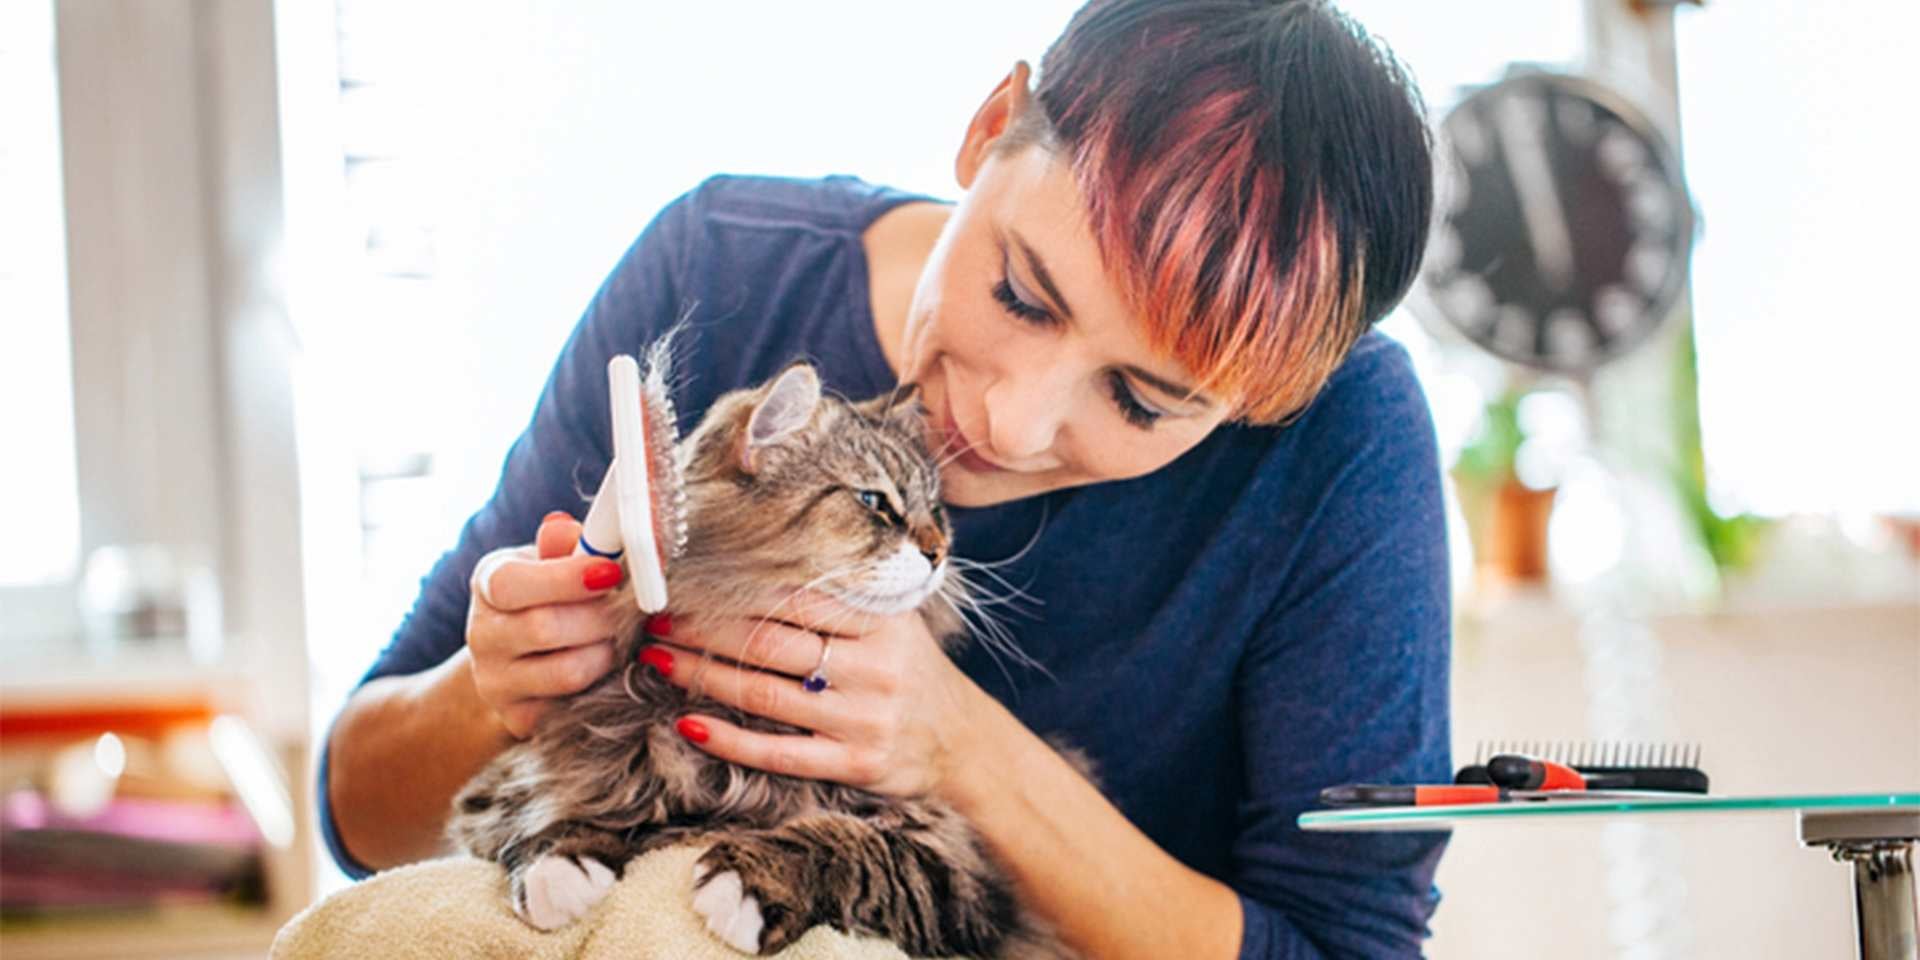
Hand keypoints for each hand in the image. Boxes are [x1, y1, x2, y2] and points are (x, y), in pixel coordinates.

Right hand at [465, 511, 628, 738]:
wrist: (520, 659)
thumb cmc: (549, 595)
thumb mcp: (553, 561)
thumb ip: (564, 545)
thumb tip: (566, 528)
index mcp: (489, 584)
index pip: (513, 584)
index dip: (567, 578)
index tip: (612, 572)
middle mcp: (482, 635)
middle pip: (545, 628)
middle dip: (601, 617)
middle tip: (630, 610)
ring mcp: (495, 683)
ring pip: (566, 672)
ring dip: (607, 653)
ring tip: (621, 638)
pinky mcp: (518, 718)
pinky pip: (573, 705)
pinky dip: (601, 686)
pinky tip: (609, 667)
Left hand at [639, 593, 984, 797]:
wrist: (963, 741)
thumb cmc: (912, 671)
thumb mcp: (893, 622)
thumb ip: (841, 596)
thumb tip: (758, 564)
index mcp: (881, 621)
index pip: (795, 597)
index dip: (734, 588)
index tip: (686, 580)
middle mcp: (875, 667)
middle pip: (770, 642)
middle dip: (703, 628)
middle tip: (654, 617)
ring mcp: (864, 718)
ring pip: (765, 695)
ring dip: (701, 676)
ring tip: (656, 659)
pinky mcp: (854, 764)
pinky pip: (778, 753)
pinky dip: (729, 740)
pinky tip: (688, 725)